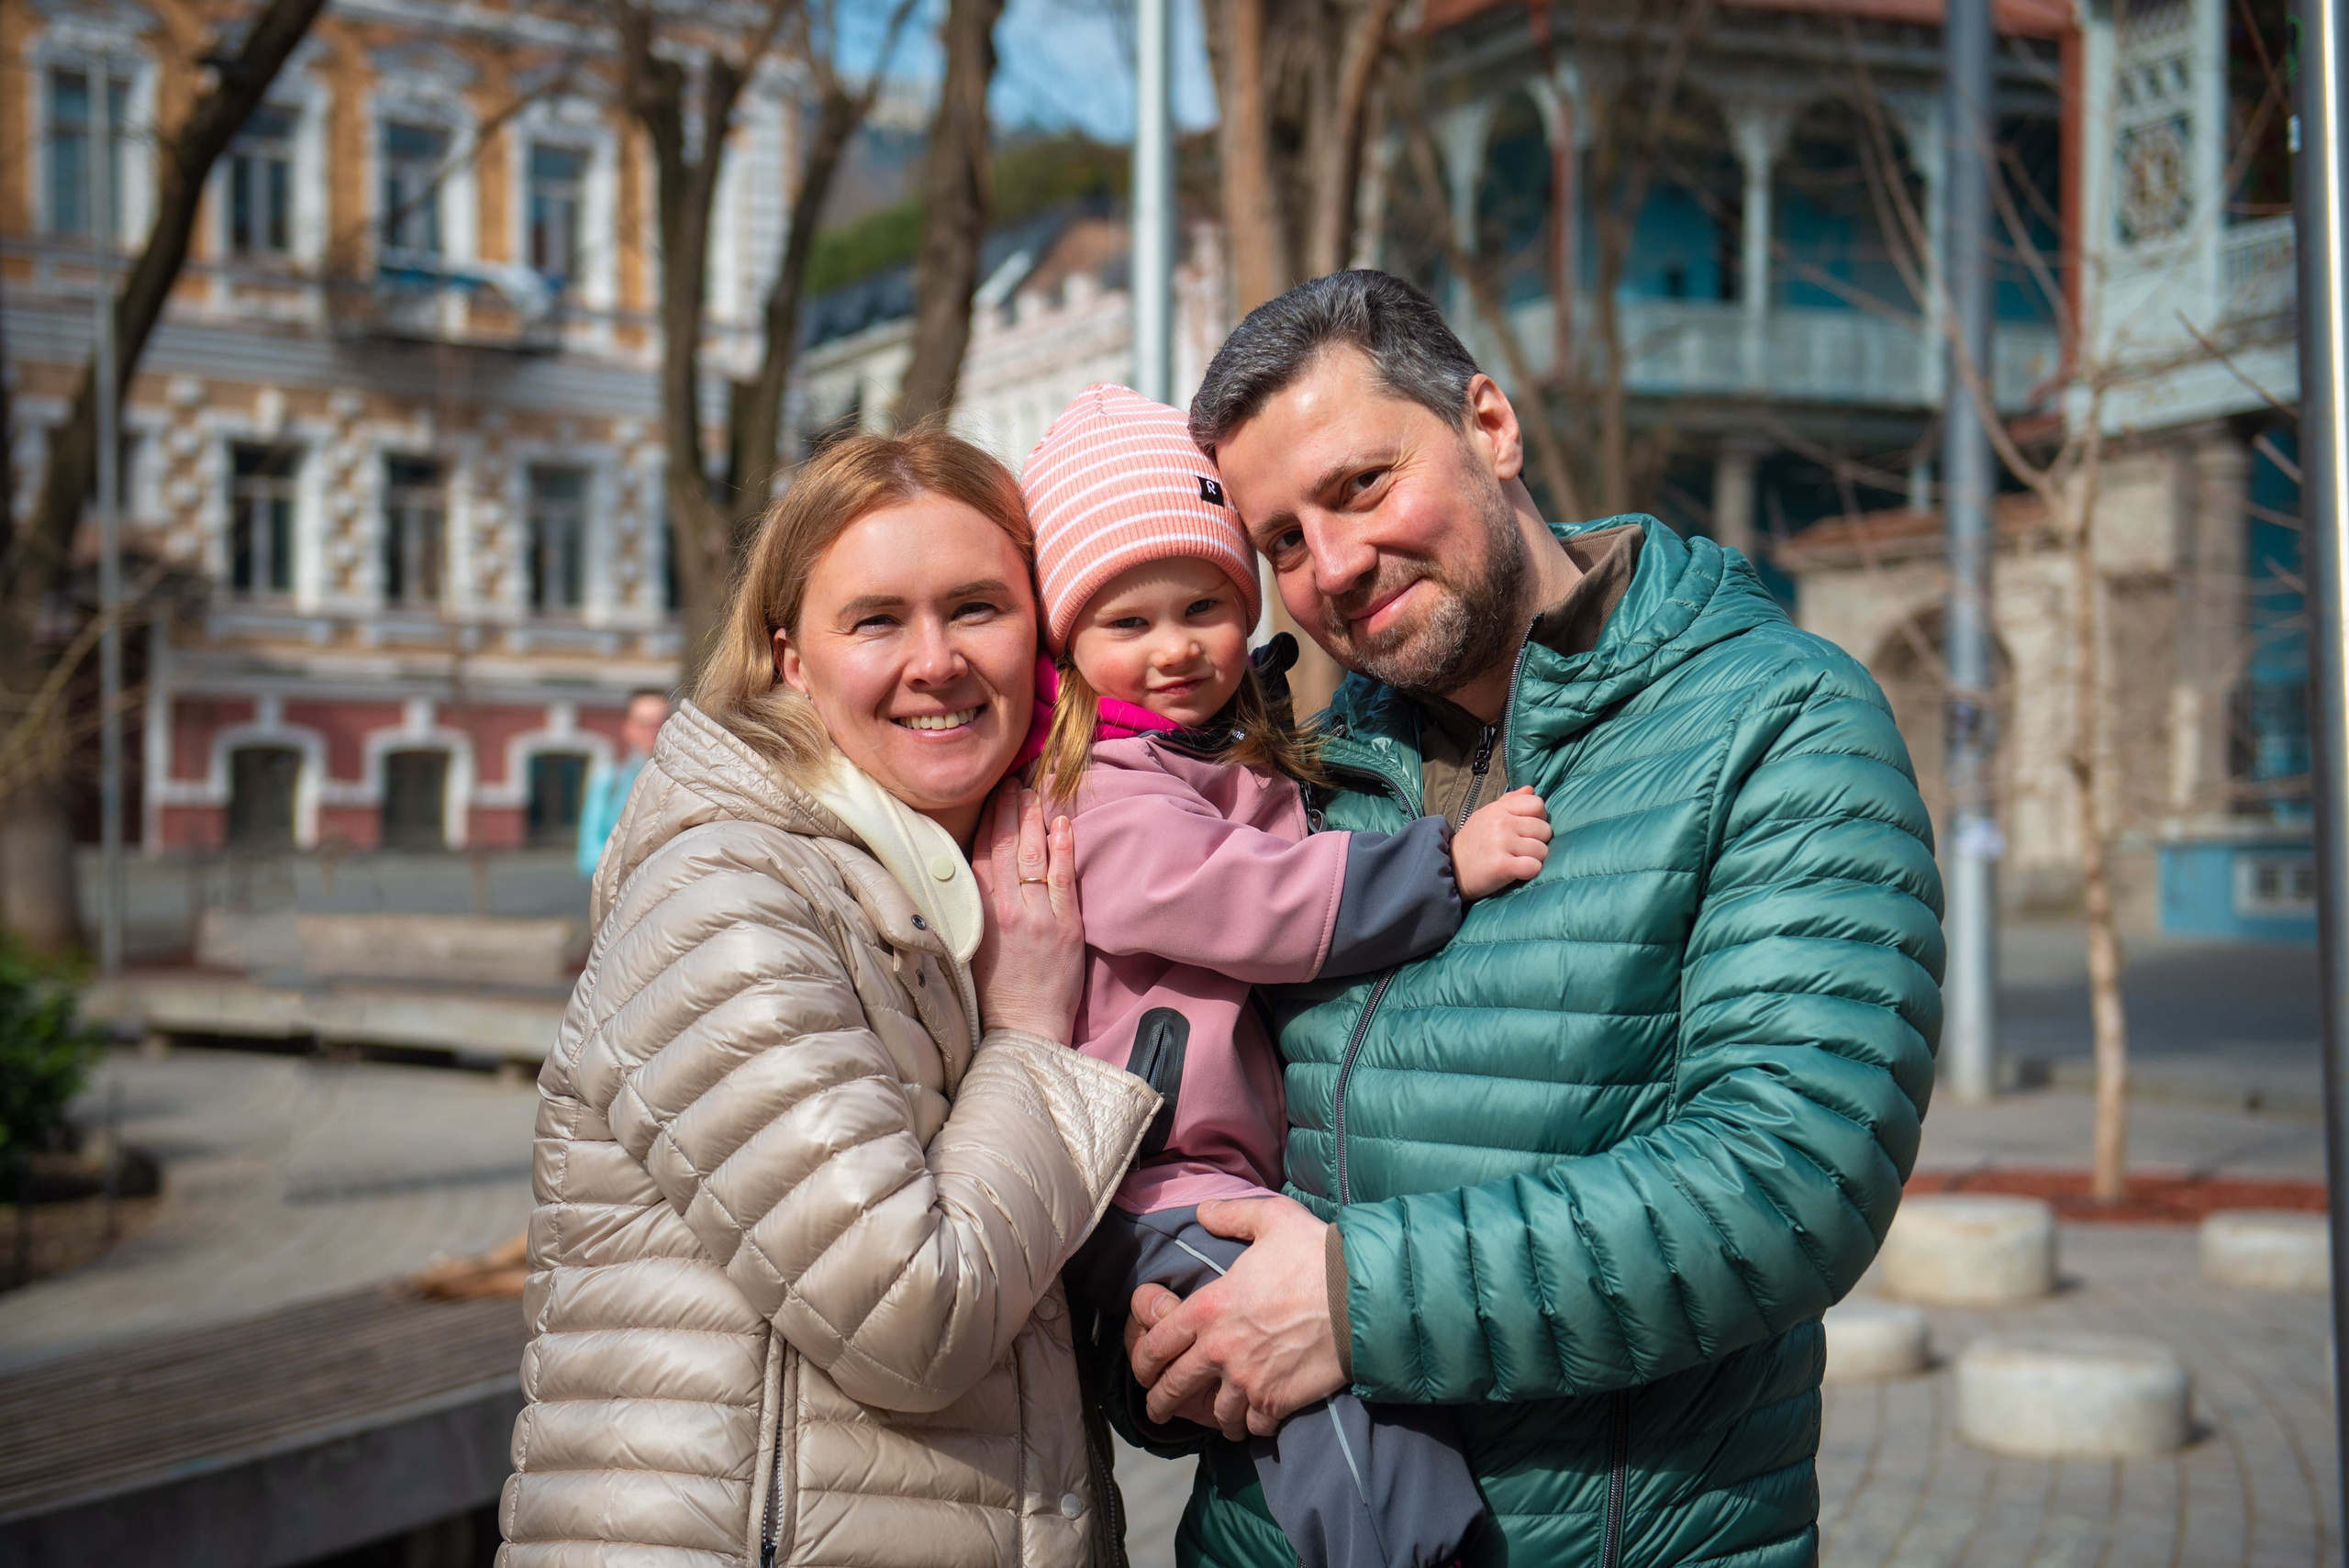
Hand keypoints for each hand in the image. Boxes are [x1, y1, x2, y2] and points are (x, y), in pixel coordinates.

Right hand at [970, 783, 1083, 1040]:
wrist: (1023, 1031)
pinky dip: (1064, 848)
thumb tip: (968, 875)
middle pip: (1007, 847)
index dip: (988, 821)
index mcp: (977, 914)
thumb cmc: (993, 994)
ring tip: (1036, 793)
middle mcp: (1005, 910)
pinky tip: (1064, 823)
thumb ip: (970, 909)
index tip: (993, 795)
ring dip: (1035, 820)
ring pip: (1034, 856)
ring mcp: (1038, 917)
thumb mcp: (969, 946)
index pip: (981, 854)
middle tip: (1015, 781)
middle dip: (1011, 810)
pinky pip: (1063, 879)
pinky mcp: (1066, 928)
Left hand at [1127, 1196, 1346, 1438]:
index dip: (1143, 1362)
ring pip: (1217, 1414)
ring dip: (1216, 1417)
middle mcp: (1220, 1349)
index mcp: (1210, 1307)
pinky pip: (1255, 1425)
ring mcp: (1248, 1379)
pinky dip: (1253, 1426)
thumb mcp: (1271, 1219)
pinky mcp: (1277, 1400)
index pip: (1159, 1342)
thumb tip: (1203, 1211)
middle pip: (1175, 1387)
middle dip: (1160, 1403)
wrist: (1361, 1297)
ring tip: (1217, 1420)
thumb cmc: (1315, 1255)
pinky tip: (1255, 1422)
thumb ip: (1232, 1215)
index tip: (1141, 1373)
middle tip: (1156, 1411)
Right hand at [1452, 786, 1550, 899]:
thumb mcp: (1487, 815)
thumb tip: (1531, 789)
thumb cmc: (1473, 842)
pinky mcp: (1502, 866)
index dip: (1539, 818)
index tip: (1527, 830)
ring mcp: (1502, 843)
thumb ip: (1511, 801)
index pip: (1537, 804)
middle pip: (1544, 830)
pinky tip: (1518, 872)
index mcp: (1499, 809)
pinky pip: (1534, 867)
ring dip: (1534, 859)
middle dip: (1538, 842)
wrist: (1451, 868)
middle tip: (1521, 849)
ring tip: (1518, 861)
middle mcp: (1501, 823)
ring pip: (1542, 851)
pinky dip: (1530, 872)